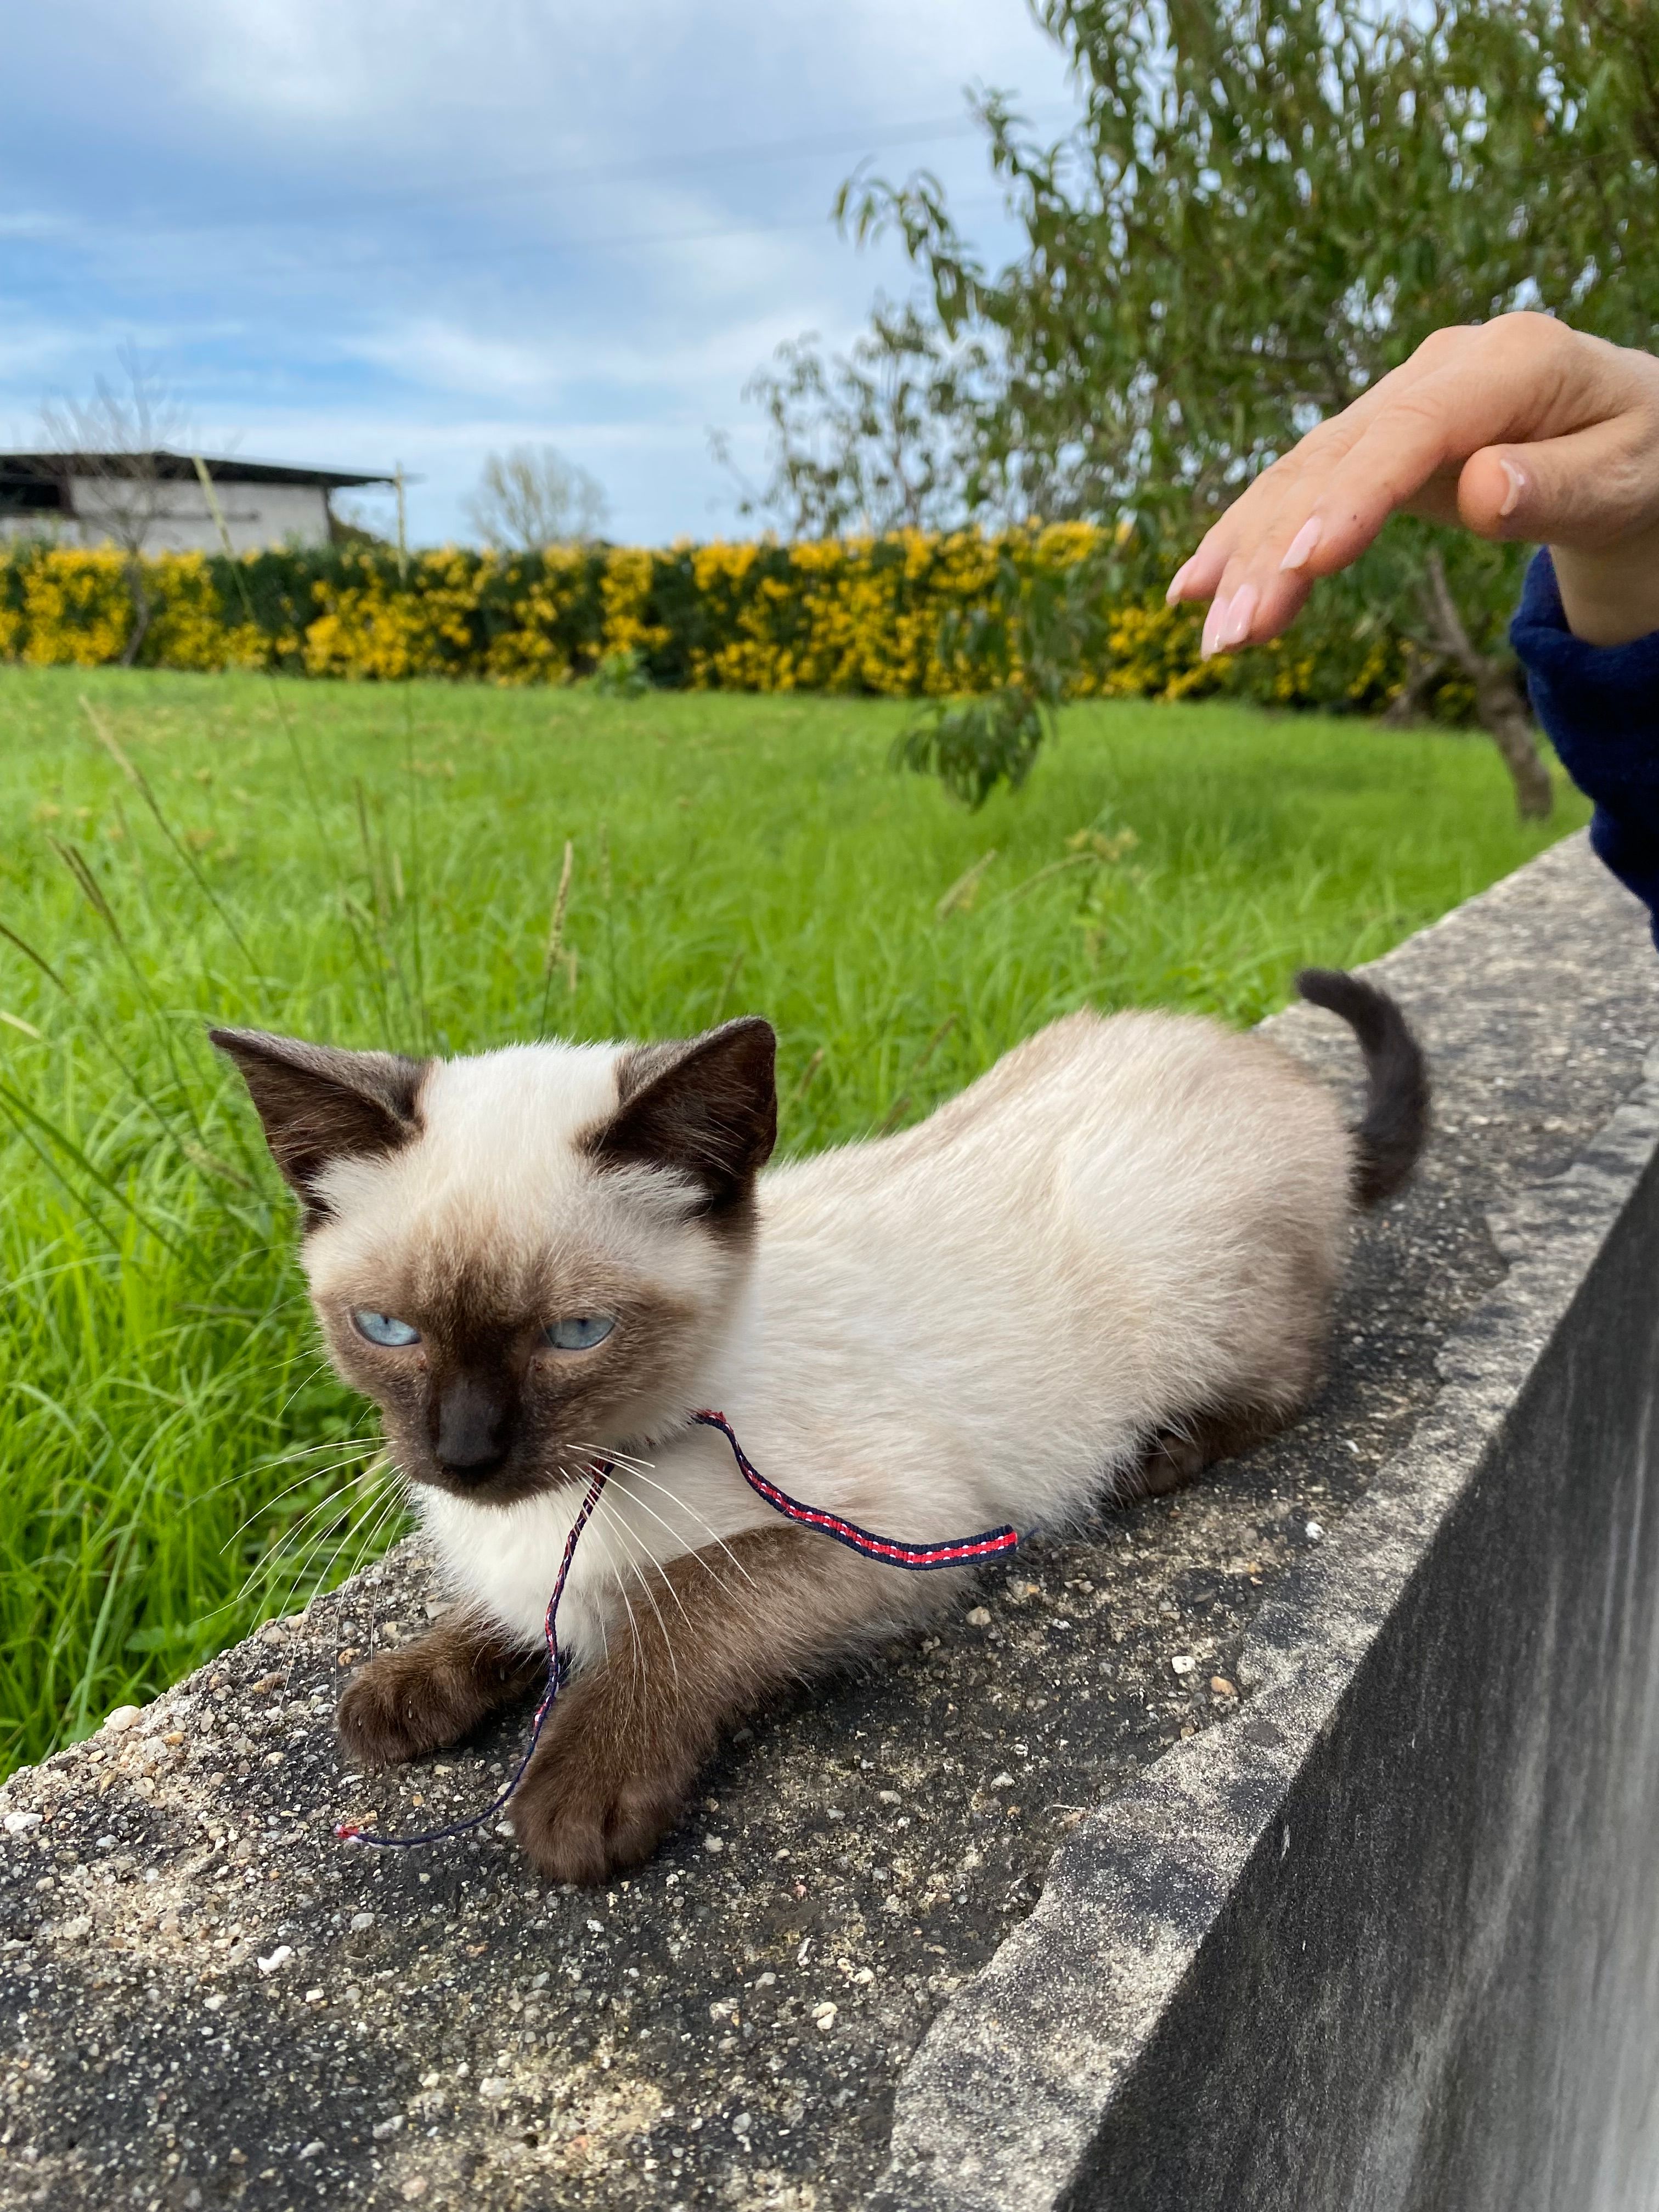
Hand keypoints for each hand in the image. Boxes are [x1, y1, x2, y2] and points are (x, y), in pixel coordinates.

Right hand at [1168, 312, 1658, 650]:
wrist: (1634, 434)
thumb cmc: (1640, 457)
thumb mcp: (1628, 477)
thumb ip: (1560, 485)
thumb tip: (1481, 489)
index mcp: (1512, 362)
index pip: (1415, 431)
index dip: (1352, 496)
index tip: (1306, 562)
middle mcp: (1440, 370)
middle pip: (1337, 460)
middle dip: (1277, 551)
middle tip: (1234, 637)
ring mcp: (1399, 401)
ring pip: (1302, 476)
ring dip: (1247, 557)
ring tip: (1211, 636)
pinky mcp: (1373, 437)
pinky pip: (1299, 486)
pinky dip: (1246, 538)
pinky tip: (1194, 589)